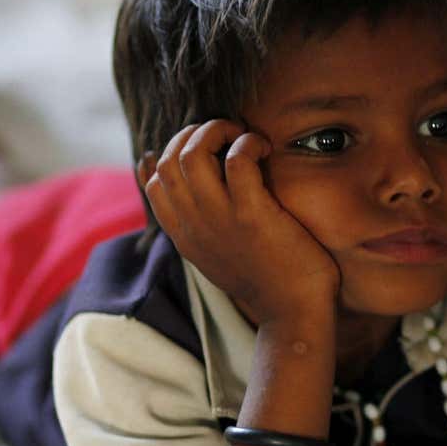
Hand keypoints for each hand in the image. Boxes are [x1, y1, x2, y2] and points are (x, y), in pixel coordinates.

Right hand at [142, 119, 339, 324]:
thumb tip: (199, 205)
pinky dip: (248, 142)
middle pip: (167, 160)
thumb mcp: (217, 256)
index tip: (203, 149)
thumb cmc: (264, 280)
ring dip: (217, 130)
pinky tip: (264, 148)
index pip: (153, 182)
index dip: (172, 152)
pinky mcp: (251, 214)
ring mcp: (219, 219)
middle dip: (194, 133)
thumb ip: (200, 227)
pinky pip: (237, 159)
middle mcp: (194, 225)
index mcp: (184, 235)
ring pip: (192, 153)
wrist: (293, 315)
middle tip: (226, 136)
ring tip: (242, 136)